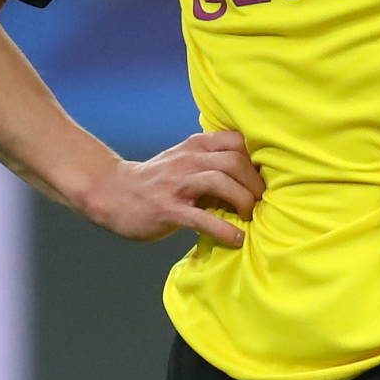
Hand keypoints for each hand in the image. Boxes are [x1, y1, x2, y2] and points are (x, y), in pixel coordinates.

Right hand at [77, 130, 264, 246]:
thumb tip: (251, 175)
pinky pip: (202, 218)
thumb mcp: (184, 160)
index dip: (258, 159)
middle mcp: (188, 160)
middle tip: (263, 201)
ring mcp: (177, 184)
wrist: (113, 192)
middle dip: (255, 183)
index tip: (267, 177)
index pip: (237, 141)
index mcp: (196, 146)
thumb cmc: (156, 180)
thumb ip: (212, 161)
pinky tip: (237, 239)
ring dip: (243, 200)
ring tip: (251, 217)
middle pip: (234, 161)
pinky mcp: (168, 210)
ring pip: (220, 182)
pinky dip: (224, 229)